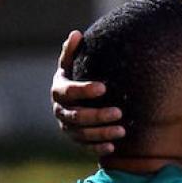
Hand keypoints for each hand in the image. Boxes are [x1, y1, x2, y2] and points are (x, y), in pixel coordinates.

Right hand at [50, 30, 124, 154]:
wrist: (75, 99)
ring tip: (122, 130)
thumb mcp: (72, 64)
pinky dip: (98, 148)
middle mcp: (60, 111)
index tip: (104, 88)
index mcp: (59, 90)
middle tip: (119, 112)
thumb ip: (72, 51)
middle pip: (76, 116)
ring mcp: (67, 128)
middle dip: (97, 115)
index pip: (69, 92)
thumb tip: (76, 34)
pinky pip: (85, 147)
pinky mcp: (76, 140)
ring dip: (101, 133)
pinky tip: (113, 147)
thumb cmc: (76, 76)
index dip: (84, 90)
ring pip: (82, 134)